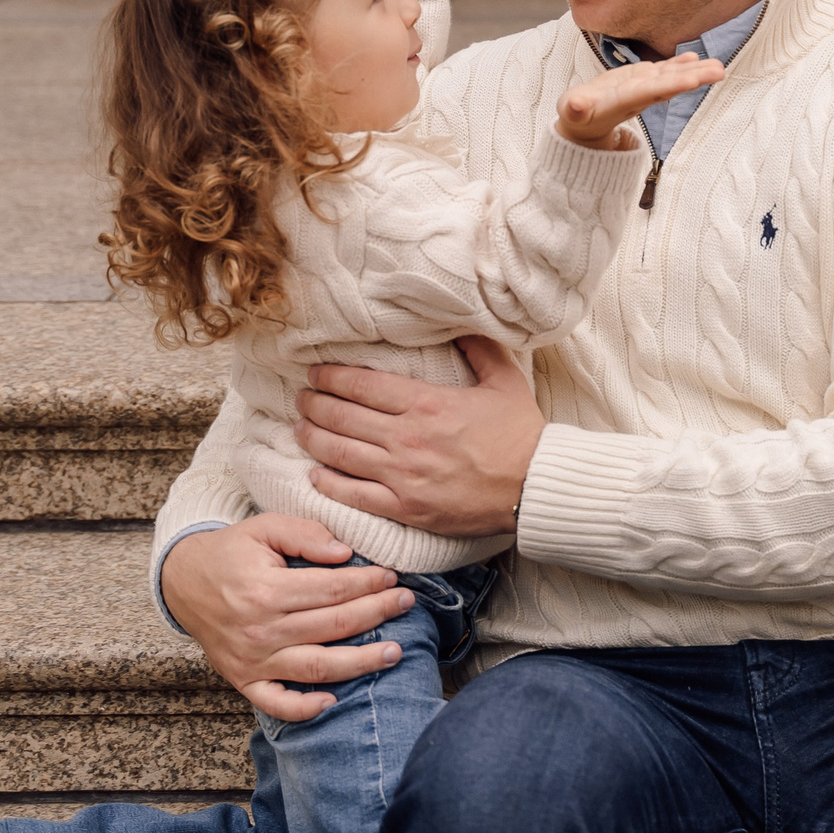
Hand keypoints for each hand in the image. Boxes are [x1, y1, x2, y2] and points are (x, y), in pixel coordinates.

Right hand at [159, 514, 415, 719]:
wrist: (182, 581)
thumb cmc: (231, 552)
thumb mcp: (262, 527)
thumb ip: (304, 534)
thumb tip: (344, 553)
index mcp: (266, 590)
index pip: (332, 590)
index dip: (367, 584)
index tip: (392, 577)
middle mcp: (260, 630)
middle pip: (333, 626)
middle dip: (376, 614)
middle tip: (406, 604)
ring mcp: (252, 660)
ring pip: (317, 668)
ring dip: (360, 663)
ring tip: (395, 653)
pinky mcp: (243, 680)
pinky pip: (276, 704)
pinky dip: (304, 708)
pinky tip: (334, 700)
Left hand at [297, 336, 544, 537]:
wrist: (534, 488)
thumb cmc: (522, 435)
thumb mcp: (505, 380)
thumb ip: (478, 349)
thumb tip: (458, 324)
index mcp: (426, 403)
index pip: (361, 384)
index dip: (330, 377)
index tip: (315, 373)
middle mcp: (406, 437)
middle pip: (341, 416)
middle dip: (314, 404)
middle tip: (301, 397)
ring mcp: (402, 475)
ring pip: (339, 453)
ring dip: (312, 438)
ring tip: (299, 428)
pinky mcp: (405, 508)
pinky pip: (354, 495)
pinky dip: (328, 483)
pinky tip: (315, 473)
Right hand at [556, 53, 725, 148]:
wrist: (584, 121)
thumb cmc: (576, 115)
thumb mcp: (571, 111)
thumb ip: (575, 108)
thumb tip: (576, 106)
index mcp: (624, 101)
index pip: (651, 93)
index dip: (671, 86)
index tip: (692, 81)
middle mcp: (640, 96)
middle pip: (670, 85)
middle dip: (694, 78)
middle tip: (719, 71)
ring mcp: (644, 88)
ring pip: (672, 78)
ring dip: (695, 71)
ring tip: (718, 66)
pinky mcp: (642, 80)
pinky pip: (664, 72)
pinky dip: (680, 64)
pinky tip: (694, 56)